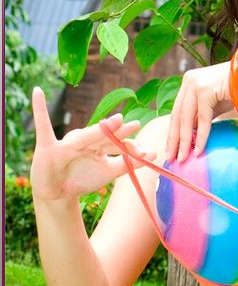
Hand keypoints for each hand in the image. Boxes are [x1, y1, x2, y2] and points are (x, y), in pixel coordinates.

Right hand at [30, 87, 155, 201]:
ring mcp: (67, 142)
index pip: (116, 143)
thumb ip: (128, 164)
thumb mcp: (108, 173)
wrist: (57, 193)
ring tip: (115, 121)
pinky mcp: (47, 146)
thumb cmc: (82, 179)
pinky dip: (39, 109)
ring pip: (85, 136)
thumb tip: (153, 156)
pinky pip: (42, 125)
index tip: (147, 152)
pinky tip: (37, 92)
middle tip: (135, 124)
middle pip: (103, 136)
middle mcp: (84, 141)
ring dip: (99, 130)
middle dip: (119, 133)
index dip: (130, 147)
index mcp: (98, 145)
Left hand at [167, 62, 231, 161]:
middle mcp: (189, 81)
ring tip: (183, 158)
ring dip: (184, 141)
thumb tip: (190, 135)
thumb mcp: (213, 105)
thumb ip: (201, 116)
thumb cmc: (236, 91)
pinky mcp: (205, 90)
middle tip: (171, 158)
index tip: (171, 150)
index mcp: (188, 83)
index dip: (173, 133)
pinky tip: (198, 150)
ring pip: (186, 118)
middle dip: (174, 140)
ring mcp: (196, 84)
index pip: (177, 112)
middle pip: (177, 116)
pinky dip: (200, 136)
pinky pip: (202, 119)